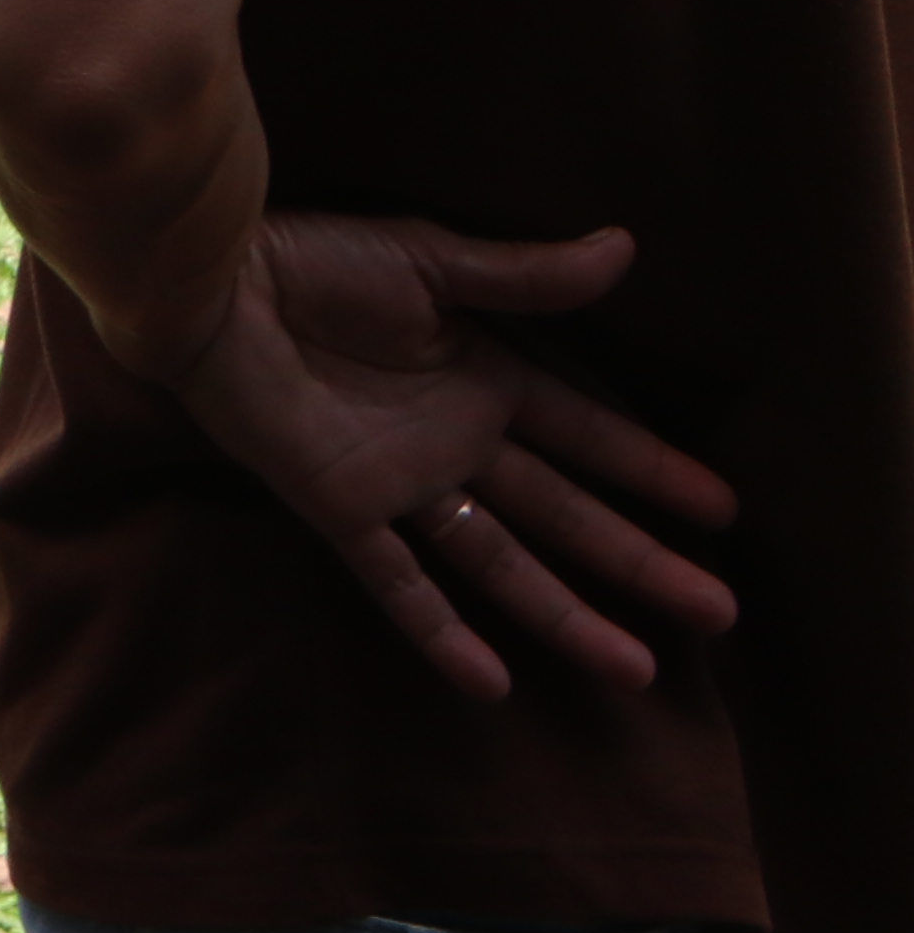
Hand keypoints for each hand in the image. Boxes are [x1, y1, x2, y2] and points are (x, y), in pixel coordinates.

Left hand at [159, 212, 736, 700]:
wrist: (212, 286)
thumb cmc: (311, 258)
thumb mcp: (429, 260)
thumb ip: (523, 276)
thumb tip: (625, 248)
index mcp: (482, 376)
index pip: (586, 436)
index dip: (650, 470)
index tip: (722, 509)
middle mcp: (453, 440)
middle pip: (564, 514)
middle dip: (637, 561)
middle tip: (717, 611)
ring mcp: (400, 481)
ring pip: (499, 562)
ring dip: (564, 613)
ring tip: (634, 667)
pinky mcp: (341, 507)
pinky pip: (398, 582)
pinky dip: (440, 632)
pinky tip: (493, 684)